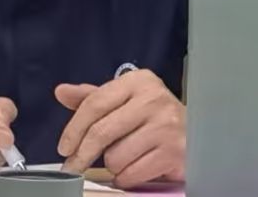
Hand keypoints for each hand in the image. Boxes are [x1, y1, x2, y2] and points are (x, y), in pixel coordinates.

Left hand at [56, 69, 185, 187]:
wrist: (197, 134)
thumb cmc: (152, 117)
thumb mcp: (123, 100)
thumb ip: (92, 98)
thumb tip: (60, 92)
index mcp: (138, 81)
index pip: (94, 103)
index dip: (74, 128)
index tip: (63, 148)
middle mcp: (154, 100)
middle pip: (102, 131)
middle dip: (82, 153)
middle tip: (72, 167)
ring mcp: (167, 127)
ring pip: (116, 156)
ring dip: (112, 165)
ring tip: (124, 158)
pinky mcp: (175, 153)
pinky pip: (132, 173)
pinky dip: (125, 177)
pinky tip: (133, 170)